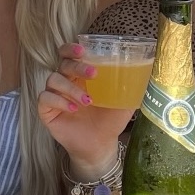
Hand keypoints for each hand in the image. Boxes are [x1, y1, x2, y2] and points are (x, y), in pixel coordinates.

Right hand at [37, 42, 130, 173]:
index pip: (68, 54)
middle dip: (77, 67)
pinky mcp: (46, 111)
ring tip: (88, 101)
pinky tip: (73, 109)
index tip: (82, 50)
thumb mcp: (124, 102)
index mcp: (80, 75)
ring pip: (53, 80)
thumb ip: (132, 87)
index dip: (71, 49)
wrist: (100, 145)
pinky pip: (45, 98)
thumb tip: (149, 69)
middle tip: (94, 75)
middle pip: (63, 64)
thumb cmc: (109, 121)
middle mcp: (65, 82)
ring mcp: (55, 95)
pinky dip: (59, 101)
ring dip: (71, 88)